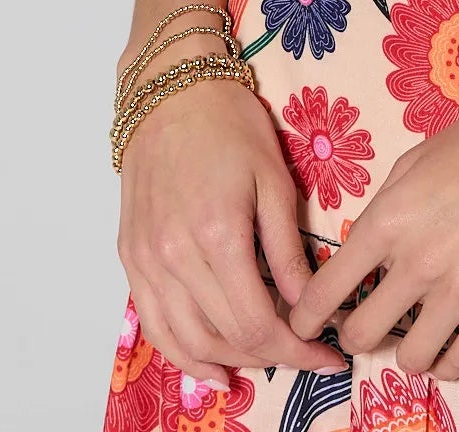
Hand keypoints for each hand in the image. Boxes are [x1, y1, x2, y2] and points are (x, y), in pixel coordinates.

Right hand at [116, 60, 349, 386]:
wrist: (170, 91)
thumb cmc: (229, 124)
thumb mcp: (273, 178)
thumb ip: (287, 248)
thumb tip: (306, 303)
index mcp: (216, 234)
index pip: (256, 322)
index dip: (295, 351)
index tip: (327, 356)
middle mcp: (174, 257)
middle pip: (224, 338)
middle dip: (272, 356)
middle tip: (307, 354)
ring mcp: (145, 262)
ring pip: (186, 341)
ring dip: (228, 362)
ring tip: (267, 363)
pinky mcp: (130, 258)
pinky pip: (154, 325)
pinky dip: (182, 354)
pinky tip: (210, 367)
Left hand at [287, 74, 458, 380]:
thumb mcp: (420, 157)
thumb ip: (387, 206)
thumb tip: (368, 248)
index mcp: (388, 219)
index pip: (325, 292)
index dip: (306, 316)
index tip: (306, 324)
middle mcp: (416, 263)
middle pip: (361, 335)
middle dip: (357, 334)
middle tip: (372, 322)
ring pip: (410, 360)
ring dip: (408, 350)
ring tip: (419, 332)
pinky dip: (450, 362)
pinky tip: (454, 342)